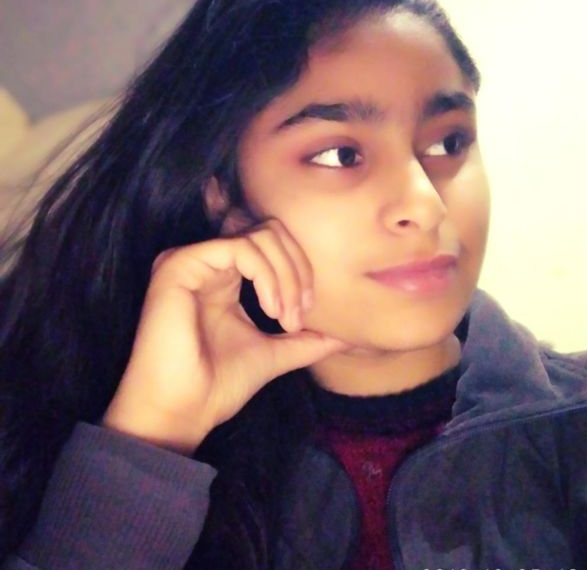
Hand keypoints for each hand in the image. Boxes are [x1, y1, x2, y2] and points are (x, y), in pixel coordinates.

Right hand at [102, 218, 349, 454]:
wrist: (183, 412)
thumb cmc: (218, 385)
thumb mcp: (274, 353)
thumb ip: (307, 339)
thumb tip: (349, 335)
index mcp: (225, 276)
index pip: (274, 244)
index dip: (301, 269)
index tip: (309, 312)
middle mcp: (207, 262)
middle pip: (271, 231)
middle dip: (298, 268)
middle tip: (300, 313)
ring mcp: (191, 260)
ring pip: (259, 235)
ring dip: (286, 275)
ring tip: (286, 316)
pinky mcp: (180, 264)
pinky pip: (239, 247)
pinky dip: (266, 274)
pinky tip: (271, 308)